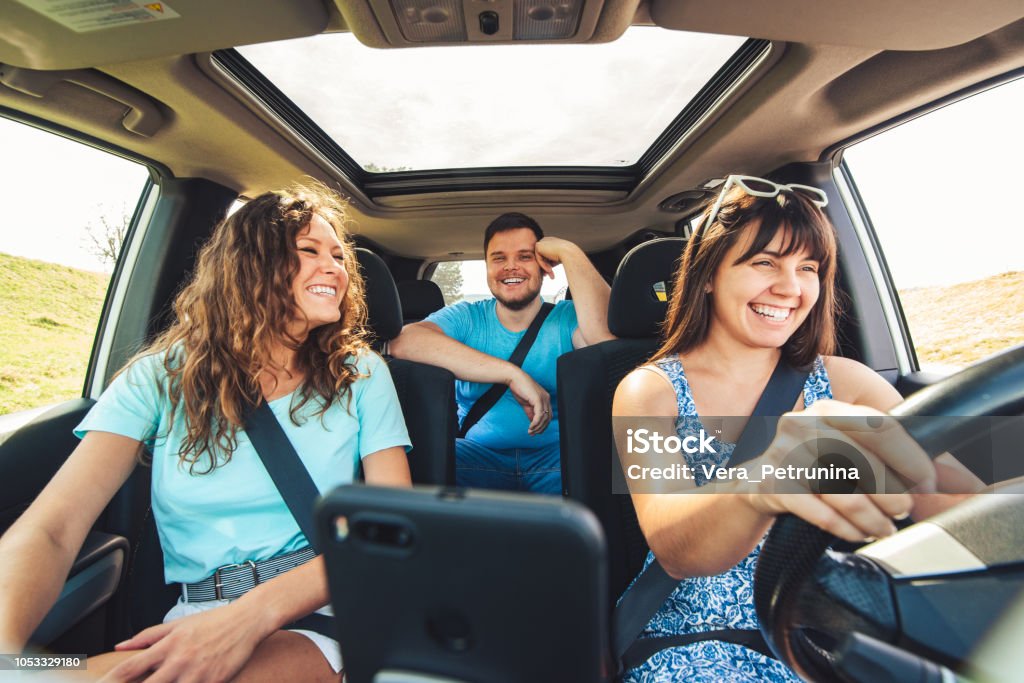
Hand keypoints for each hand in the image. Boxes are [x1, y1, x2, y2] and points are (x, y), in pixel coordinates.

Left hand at [103, 600, 267, 682]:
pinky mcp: (214, 682)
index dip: (110, 681)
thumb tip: (120, 645)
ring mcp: (197, 674)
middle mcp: (179, 661)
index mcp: (167, 645)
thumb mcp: (179, 624)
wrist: (248, 620)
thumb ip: (148, 636)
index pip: (130, 669)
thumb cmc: (213, 621)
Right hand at [507, 368, 551, 434]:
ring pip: (544, 418)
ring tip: (530, 431)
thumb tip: (533, 423)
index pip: (548, 415)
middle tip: (533, 433)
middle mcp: (546, 398)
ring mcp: (543, 398)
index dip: (543, 425)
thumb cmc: (519, 388)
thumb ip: (530, 413)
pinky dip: (535, 423)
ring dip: (537, 427)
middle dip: (541, 428)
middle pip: (548, 418)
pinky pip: (539, 415)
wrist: (514, 378)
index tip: (536, 431)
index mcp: (545, 398)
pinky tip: (531, 427)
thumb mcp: (526, 403)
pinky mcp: (538, 399)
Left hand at [534, 236, 578, 279]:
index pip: (546, 254)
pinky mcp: (538, 245)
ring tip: (551, 274)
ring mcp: (542, 242)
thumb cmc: (567, 257)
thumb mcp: (557, 259)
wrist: (570, 253)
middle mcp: (546, 240)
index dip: (548, 264)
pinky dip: (543, 265)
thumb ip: (550, 261)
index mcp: (551, 241)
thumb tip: (545, 268)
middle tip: (549, 276)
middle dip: (545, 267)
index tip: (551, 272)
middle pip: (542, 256)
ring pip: (540, 258)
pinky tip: (550, 269)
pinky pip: (538, 258)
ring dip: (545, 267)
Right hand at [744, 400, 936, 542]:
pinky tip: (856, 533)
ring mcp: (783, 454)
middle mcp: (803, 424)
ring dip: (871, 517)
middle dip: (892, 494)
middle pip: (862, 461)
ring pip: (842, 490)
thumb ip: (903, 462)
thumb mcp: (852, 453)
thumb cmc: (812, 468)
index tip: (927, 483)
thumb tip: (965, 480)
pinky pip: (819, 512)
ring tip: (882, 528)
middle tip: (903, 511)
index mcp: (829, 410)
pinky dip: (844, 528)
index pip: (879, 427)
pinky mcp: (771, 484)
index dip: (910, 458)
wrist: (755, 485)